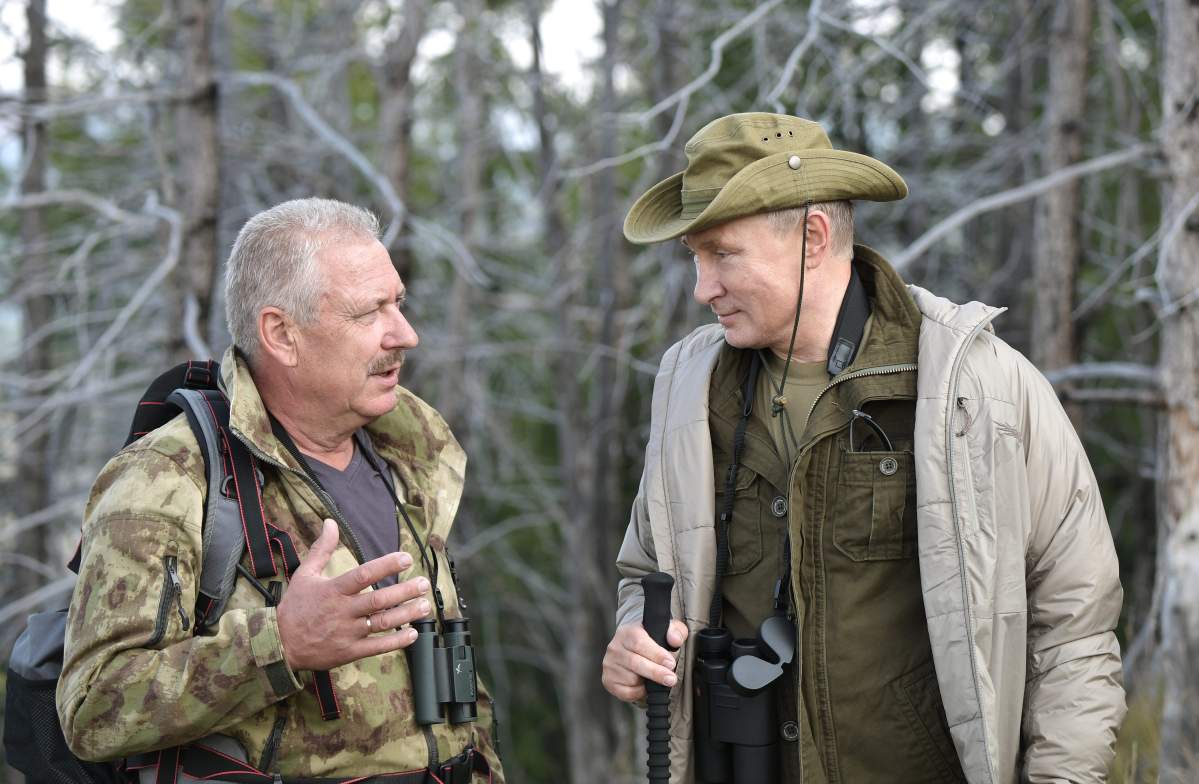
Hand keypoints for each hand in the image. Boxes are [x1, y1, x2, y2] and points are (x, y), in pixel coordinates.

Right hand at [276, 519, 432, 670]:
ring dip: (406, 614)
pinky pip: (377, 647)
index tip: (406, 558)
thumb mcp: (305, 574)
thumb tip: (330, 522)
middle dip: (404, 591)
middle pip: (378, 600)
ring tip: (425, 605)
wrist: (279, 643)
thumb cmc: (294, 607)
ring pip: (382, 622)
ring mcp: (347, 632)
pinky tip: (413, 633)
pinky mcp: (349, 652)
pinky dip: (397, 641)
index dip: (386, 565)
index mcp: (333, 590)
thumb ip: (322, 549)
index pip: (364, 575)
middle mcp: (342, 610)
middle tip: (424, 584)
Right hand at [601, 619, 688, 701]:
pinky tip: (644, 684)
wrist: (633, 650)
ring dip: (647, 682)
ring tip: (655, 678)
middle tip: (671, 679)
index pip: (639, 642)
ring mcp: (609, 665)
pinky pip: (626, 692)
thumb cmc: (652, 641)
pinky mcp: (609, 680)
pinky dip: (639, 692)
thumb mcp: (666, 631)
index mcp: (627, 632)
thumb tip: (675, 640)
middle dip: (656, 673)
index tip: (671, 663)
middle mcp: (614, 647)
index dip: (656, 654)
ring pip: (631, 679)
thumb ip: (675, 631)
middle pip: (634, 662)